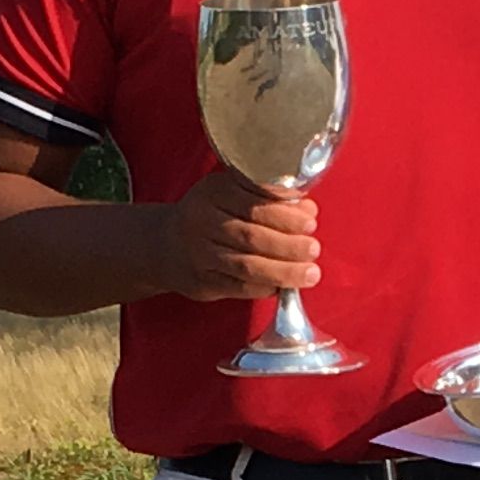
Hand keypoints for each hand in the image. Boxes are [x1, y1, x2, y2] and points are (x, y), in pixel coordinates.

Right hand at [157, 166, 320, 300]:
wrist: (165, 244)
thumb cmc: (212, 215)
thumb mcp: (231, 192)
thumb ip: (267, 197)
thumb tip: (307, 208)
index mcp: (214, 191)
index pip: (253, 202)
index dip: (285, 214)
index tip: (310, 221)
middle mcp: (202, 220)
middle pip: (251, 235)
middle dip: (288, 244)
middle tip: (313, 248)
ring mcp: (199, 253)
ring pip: (247, 265)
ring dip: (283, 271)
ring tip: (310, 273)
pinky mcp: (201, 281)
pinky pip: (239, 288)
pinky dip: (265, 287)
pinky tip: (283, 286)